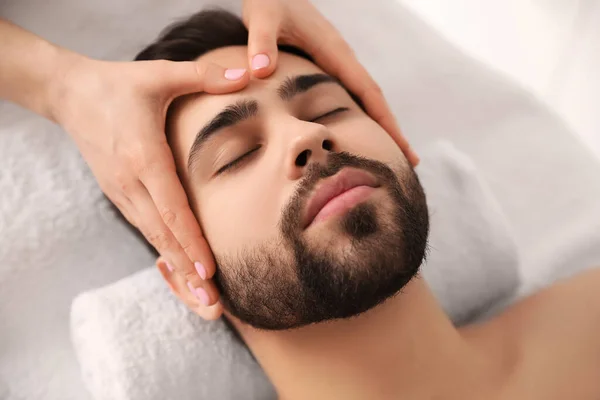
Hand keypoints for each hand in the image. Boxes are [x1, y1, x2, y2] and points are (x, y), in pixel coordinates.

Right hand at [53, 56, 249, 318]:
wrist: (70, 94)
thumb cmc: (119, 84)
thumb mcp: (160, 74)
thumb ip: (203, 75)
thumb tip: (248, 72)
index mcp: (143, 157)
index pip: (172, 209)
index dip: (191, 242)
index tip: (209, 272)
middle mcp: (131, 182)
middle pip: (163, 236)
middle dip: (187, 272)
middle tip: (212, 304)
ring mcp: (122, 191)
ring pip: (153, 237)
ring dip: (177, 269)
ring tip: (201, 299)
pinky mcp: (119, 193)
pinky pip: (146, 228)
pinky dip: (165, 251)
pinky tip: (180, 270)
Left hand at [242, 0, 419, 165]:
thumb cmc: (269, 0)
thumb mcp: (262, 16)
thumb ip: (261, 42)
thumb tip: (261, 71)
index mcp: (334, 50)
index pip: (367, 91)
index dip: (384, 120)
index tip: (400, 146)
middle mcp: (341, 57)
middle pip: (374, 99)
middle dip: (392, 129)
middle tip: (410, 162)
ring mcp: (335, 62)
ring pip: (364, 98)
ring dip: (379, 123)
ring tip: (391, 154)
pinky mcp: (325, 65)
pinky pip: (349, 94)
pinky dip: (361, 114)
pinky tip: (358, 132)